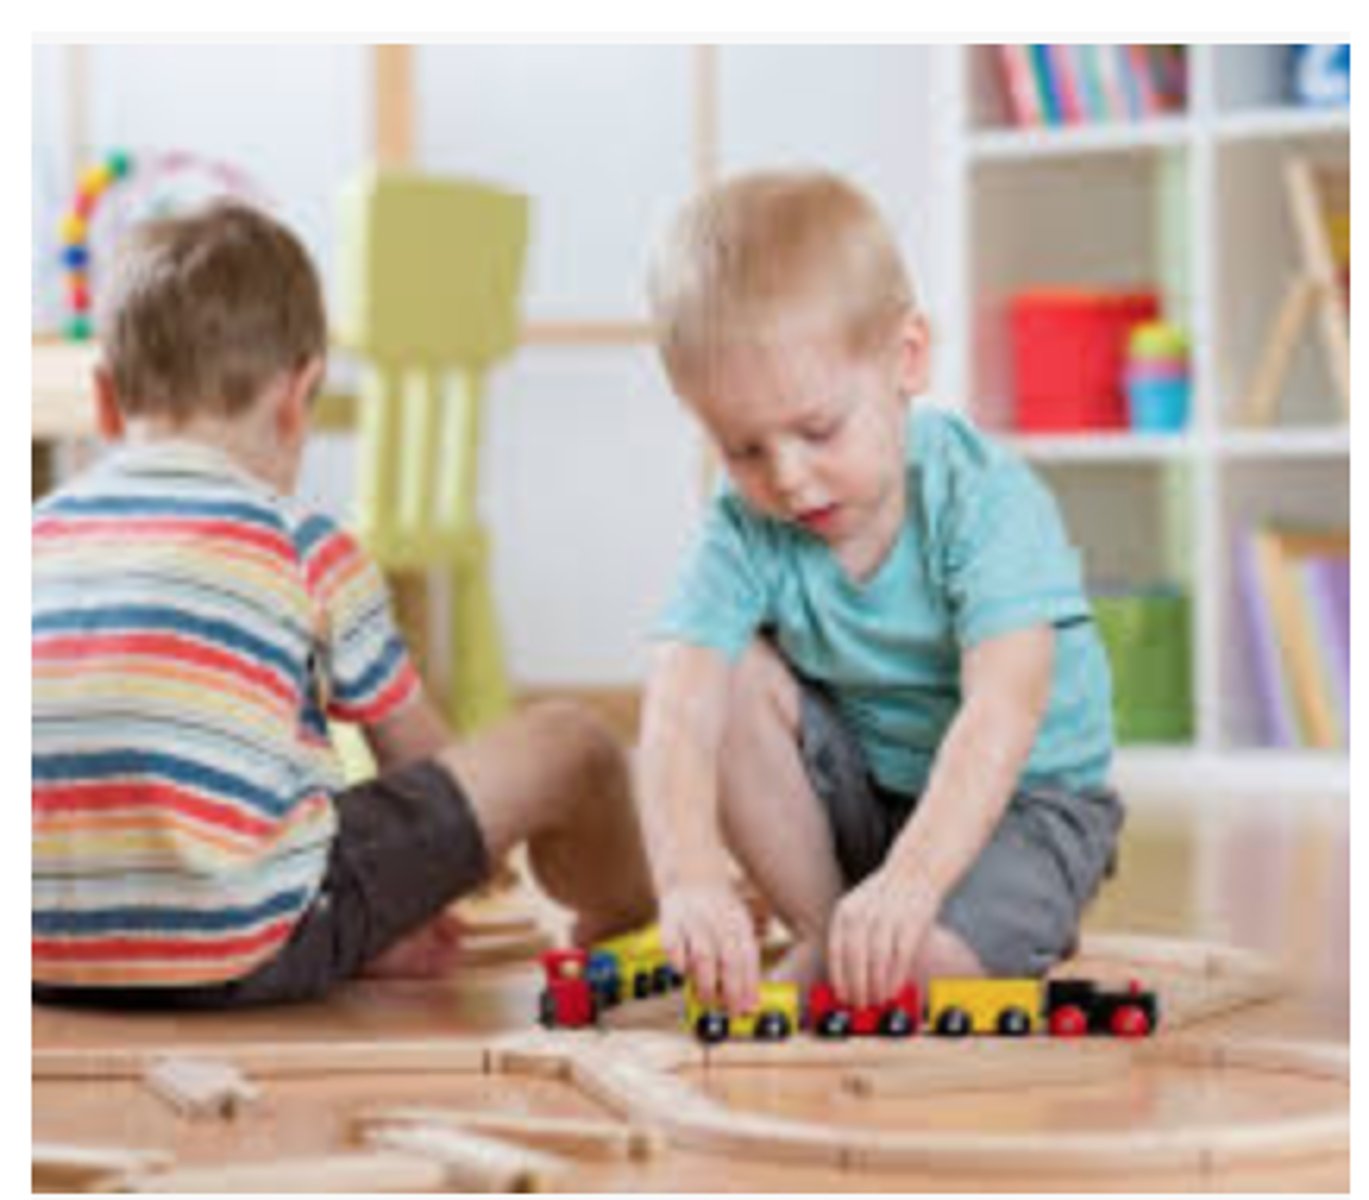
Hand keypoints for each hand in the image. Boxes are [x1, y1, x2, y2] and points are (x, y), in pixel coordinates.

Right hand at [659, 879, 759, 1013]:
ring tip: (706, 997)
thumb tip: (752, 1002)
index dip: (749, 983)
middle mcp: (718, 920)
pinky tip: (682, 971)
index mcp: (739, 921)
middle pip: (729, 958)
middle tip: (728, 1009)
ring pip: (703, 955)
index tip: (747, 1007)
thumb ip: (745, 962)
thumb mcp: (738, 926)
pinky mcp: (670, 920)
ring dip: (706, 981)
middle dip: (731, 989)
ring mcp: (693, 919)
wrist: (692, 874)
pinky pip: (673, 946)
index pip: (748, 956)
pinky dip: (678, 962)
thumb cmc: (719, 912)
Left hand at [828, 865, 938, 1008]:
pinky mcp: (911, 923)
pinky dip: (895, 978)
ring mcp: (887, 917)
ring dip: (876, 987)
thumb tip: (847, 978)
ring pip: (877, 962)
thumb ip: (850, 936)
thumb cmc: (884, 897)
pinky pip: (900, 958)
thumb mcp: (858, 907)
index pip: (836, 950)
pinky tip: (893, 991)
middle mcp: (863, 913)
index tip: (841, 996)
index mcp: (845, 910)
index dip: (839, 977)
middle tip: (860, 1005)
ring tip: (876, 1001)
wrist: (915, 871)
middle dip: (857, 987)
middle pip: (855, 959)